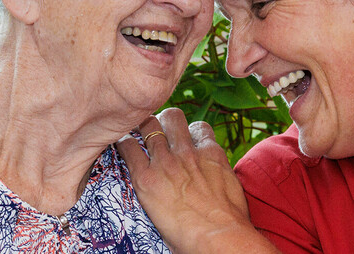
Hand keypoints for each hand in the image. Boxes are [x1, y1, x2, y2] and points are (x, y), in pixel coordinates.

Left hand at [117, 108, 277, 253]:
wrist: (220, 237)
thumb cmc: (230, 222)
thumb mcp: (231, 187)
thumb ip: (218, 174)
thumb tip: (214, 182)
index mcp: (211, 153)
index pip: (198, 127)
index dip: (190, 132)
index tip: (184, 141)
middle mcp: (187, 152)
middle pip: (172, 117)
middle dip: (164, 122)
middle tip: (157, 132)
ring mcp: (166, 162)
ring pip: (149, 125)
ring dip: (143, 129)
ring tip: (136, 135)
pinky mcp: (146, 178)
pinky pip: (128, 149)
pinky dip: (124, 146)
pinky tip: (122, 148)